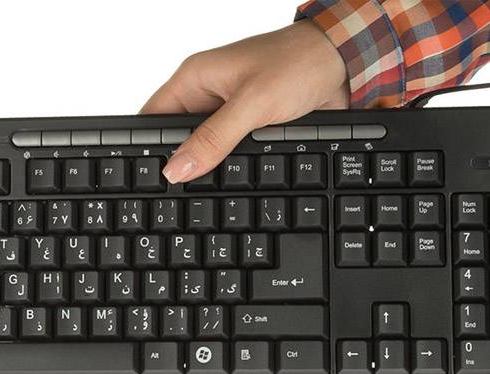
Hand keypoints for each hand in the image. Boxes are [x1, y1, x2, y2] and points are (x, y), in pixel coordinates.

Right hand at [141, 20, 348, 183]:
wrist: (343, 64)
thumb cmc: (297, 63)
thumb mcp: (251, 104)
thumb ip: (213, 138)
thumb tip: (177, 168)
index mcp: (195, 78)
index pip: (153, 118)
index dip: (147, 147)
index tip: (151, 179)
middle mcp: (207, 95)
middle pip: (177, 138)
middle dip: (180, 164)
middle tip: (180, 193)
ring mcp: (229, 112)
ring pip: (205, 149)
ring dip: (209, 167)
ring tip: (207, 189)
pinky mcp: (250, 127)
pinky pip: (230, 152)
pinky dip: (232, 167)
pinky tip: (234, 180)